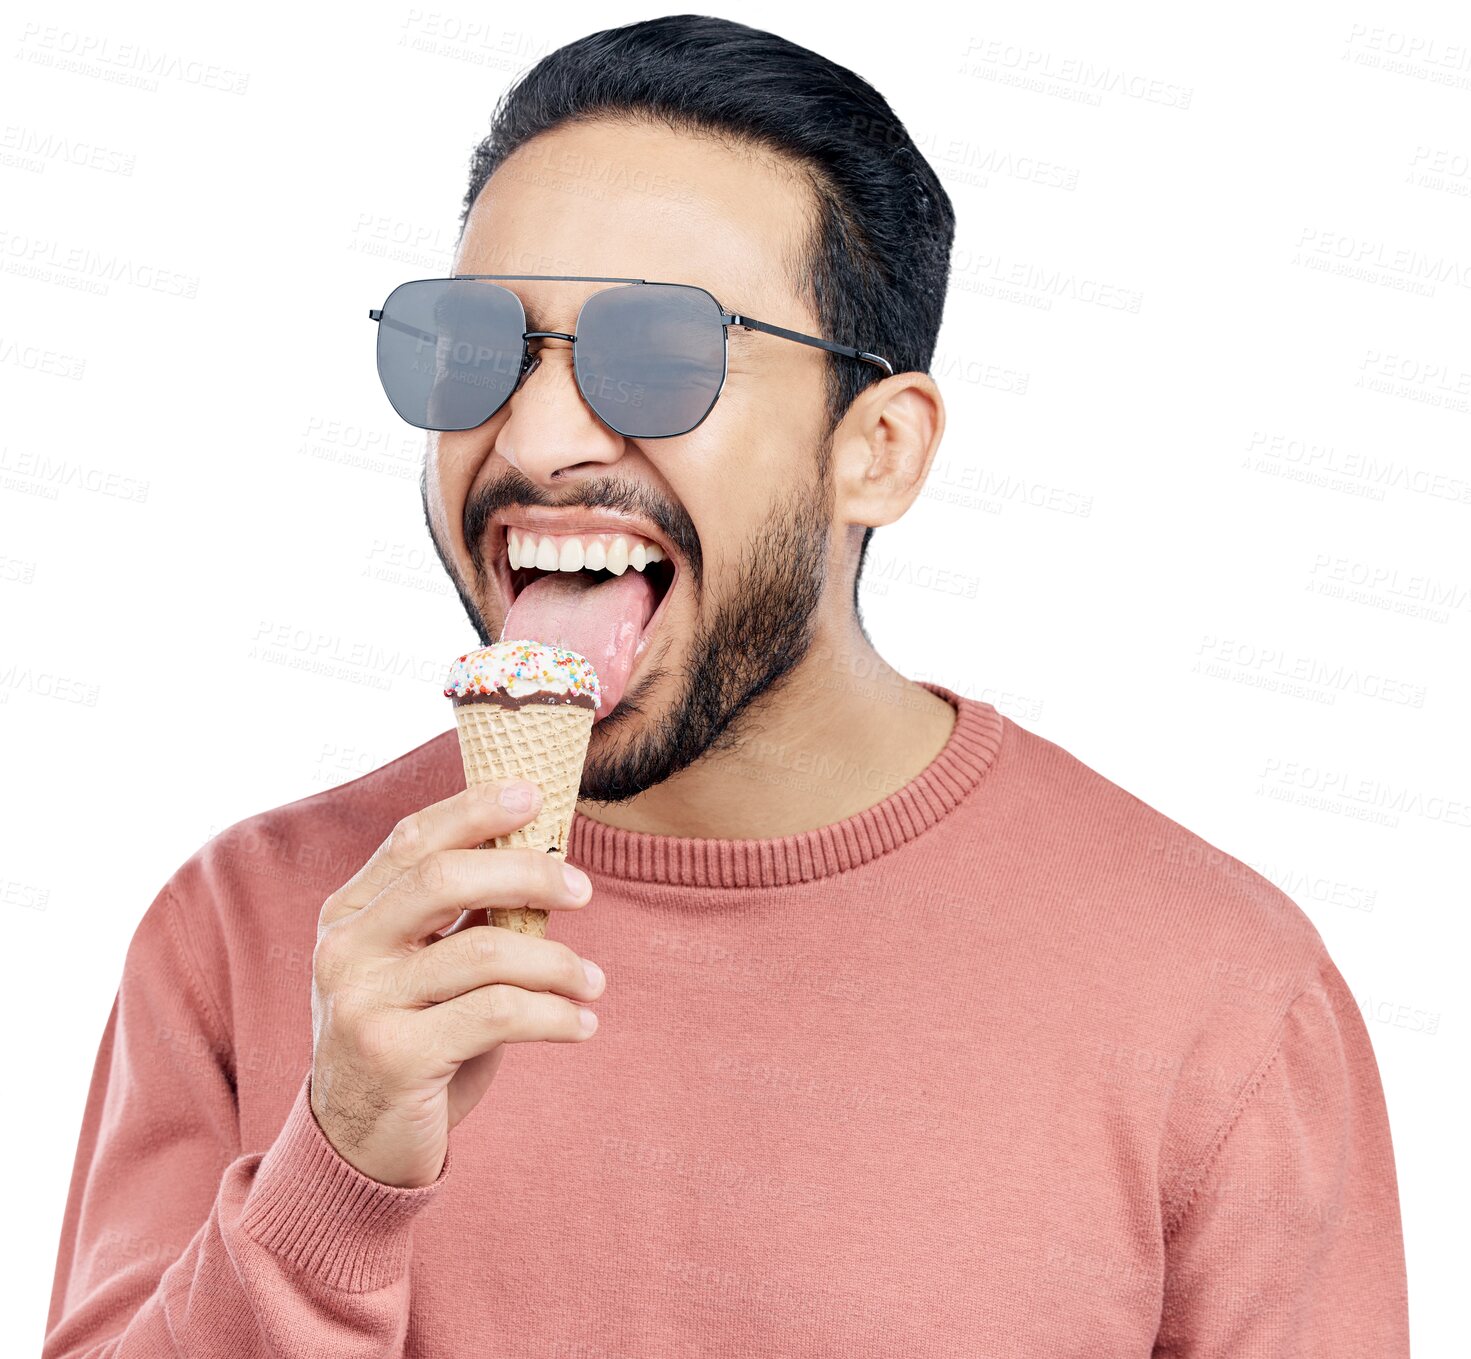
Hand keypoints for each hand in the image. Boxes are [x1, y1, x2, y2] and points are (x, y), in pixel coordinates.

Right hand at [308, 779, 602, 1186]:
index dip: (475, 809)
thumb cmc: (412, 1040)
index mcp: (348, 915)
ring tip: (593, 981)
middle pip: (443, 879)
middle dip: (526, 872)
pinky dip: (554, 1014)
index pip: (412, 840)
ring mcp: (363, 1004)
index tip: (535, 795)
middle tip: (583, 890)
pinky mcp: (396, 1057)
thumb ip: (460, 918)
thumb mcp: (423, 970)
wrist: (358, 1148)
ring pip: (484, 951)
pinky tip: (582, 1024)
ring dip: (556, 962)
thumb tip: (544, 860)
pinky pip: (497, 1014)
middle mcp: (345, 951)